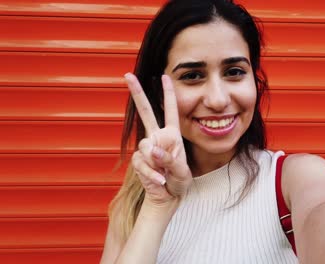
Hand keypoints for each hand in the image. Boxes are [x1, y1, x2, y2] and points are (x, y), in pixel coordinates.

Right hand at [125, 73, 191, 205]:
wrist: (168, 196)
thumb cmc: (179, 180)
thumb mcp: (182, 170)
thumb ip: (169, 159)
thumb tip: (152, 150)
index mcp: (172, 134)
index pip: (170, 110)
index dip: (168, 93)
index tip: (164, 76)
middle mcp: (158, 137)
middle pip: (146, 112)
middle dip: (137, 93)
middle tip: (127, 75)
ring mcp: (147, 148)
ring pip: (146, 146)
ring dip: (157, 162)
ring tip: (165, 173)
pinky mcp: (139, 160)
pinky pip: (142, 163)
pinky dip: (151, 173)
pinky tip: (160, 180)